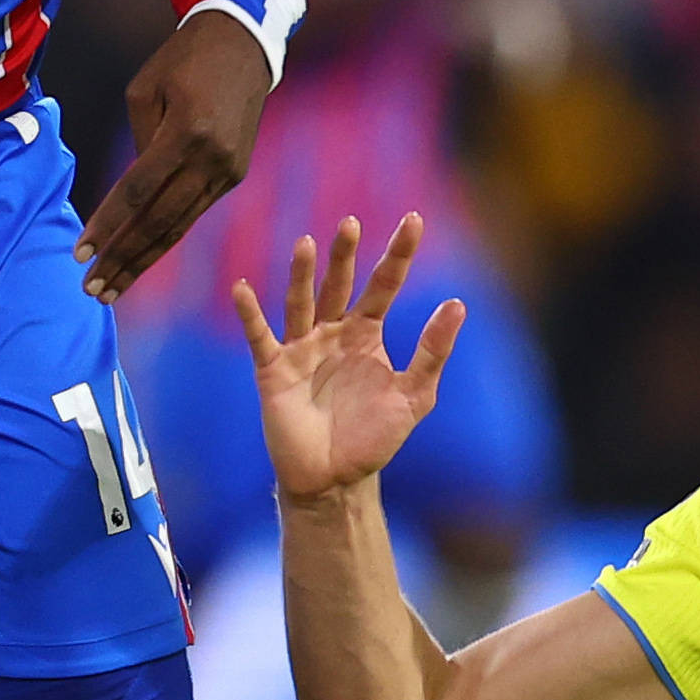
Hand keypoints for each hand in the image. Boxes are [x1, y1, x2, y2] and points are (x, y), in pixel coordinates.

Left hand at [79, 7, 271, 301]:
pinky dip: (164, 237)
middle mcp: (211, 158)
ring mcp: (228, 170)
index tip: (80, 253)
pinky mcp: (234, 174)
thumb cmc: (182, 59)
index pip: (136, 192)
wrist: (243, 45)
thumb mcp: (144, 91)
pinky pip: (193, 212)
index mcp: (186, 132)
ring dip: (143, 260)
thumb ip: (137, 145)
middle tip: (92, 290)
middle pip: (159, 221)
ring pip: (179, 226)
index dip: (107, 225)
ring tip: (112, 288)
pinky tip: (141, 257)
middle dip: (123, 259)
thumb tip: (132, 195)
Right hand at [234, 214, 461, 504]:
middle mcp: (333, 333)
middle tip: (351, 223)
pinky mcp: (274, 370)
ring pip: (301, 302)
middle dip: (345, 255)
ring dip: (302, 274)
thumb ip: (433, 352)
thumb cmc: (374, 438)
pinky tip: (242, 288)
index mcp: (367, 334)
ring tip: (306, 243)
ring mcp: (302, 349)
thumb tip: (457, 303)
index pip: (384, 285)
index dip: (398, 254)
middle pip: (339, 284)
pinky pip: (260, 336)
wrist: (335, 480)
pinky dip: (250, 313)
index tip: (415, 219)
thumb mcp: (414, 396)